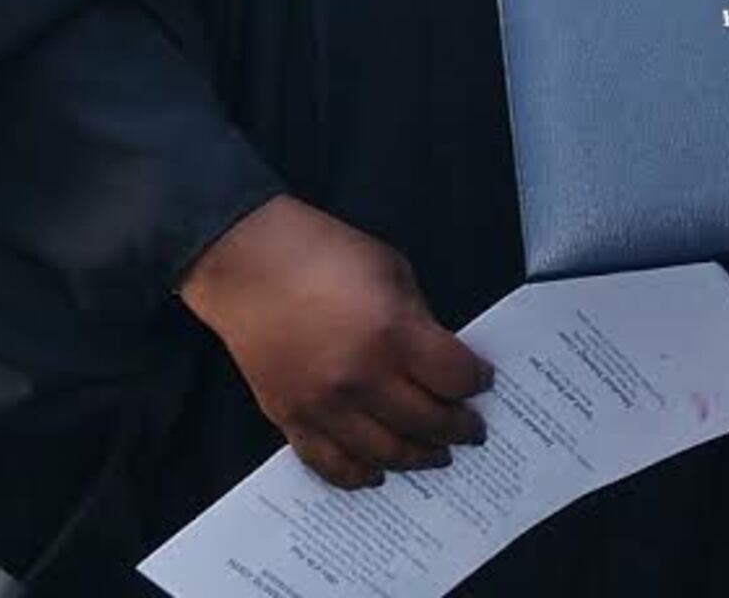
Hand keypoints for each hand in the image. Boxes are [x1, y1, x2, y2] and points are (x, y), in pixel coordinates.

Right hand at [180, 197, 488, 488]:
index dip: (476, 381)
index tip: (483, 381)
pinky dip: (357, 476)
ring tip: (436, 455)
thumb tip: (439, 360)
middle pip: (427, 422)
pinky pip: (329, 464)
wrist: (245, 261)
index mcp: (393, 334)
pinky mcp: (289, 417)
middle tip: (472, 429)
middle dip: (459, 427)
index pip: (455, 377)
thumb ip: (420, 319)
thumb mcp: (392, 270)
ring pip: (384, 453)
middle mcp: (360, 378)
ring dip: (418, 458)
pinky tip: (377, 473)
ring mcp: (322, 404)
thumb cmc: (322, 253)